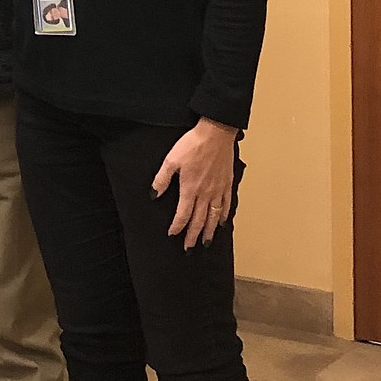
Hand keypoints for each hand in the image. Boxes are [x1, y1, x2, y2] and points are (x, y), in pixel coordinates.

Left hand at [152, 119, 235, 249]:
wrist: (216, 133)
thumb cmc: (193, 144)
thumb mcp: (171, 160)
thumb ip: (162, 179)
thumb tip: (154, 195)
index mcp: (190, 189)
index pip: (183, 215)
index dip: (177, 226)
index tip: (173, 234)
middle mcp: (205, 193)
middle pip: (199, 220)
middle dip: (193, 235)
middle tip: (190, 248)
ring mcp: (218, 189)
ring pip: (214, 216)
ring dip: (209, 231)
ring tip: (206, 242)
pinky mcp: (227, 183)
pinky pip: (226, 204)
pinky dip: (224, 215)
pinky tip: (221, 222)